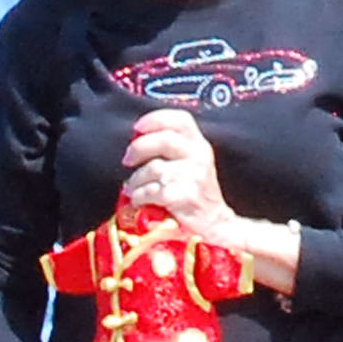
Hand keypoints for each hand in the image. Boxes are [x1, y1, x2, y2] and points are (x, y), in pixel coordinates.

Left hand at [121, 108, 236, 238]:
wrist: (215, 222)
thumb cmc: (195, 191)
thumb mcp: (192, 163)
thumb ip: (173, 148)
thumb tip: (136, 139)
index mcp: (200, 145)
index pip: (181, 120)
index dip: (156, 119)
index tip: (137, 127)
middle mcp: (199, 157)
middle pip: (165, 140)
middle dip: (139, 148)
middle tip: (127, 159)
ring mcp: (194, 176)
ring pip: (154, 169)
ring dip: (136, 180)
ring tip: (132, 187)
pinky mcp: (185, 196)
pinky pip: (152, 191)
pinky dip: (139, 196)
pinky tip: (138, 200)